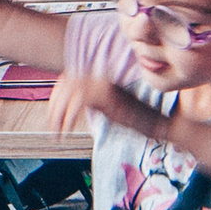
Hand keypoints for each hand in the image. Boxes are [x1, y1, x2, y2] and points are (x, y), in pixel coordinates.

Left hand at [50, 61, 164, 140]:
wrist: (158, 120)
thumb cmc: (136, 118)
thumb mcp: (109, 107)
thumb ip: (94, 102)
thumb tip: (74, 104)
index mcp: (100, 78)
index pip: (69, 79)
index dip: (56, 96)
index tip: (52, 115)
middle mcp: (101, 78)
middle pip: (66, 84)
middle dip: (54, 106)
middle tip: (52, 127)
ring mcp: (105, 85)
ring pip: (69, 92)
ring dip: (58, 114)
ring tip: (57, 132)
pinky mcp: (108, 97)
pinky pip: (79, 102)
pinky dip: (68, 118)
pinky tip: (66, 130)